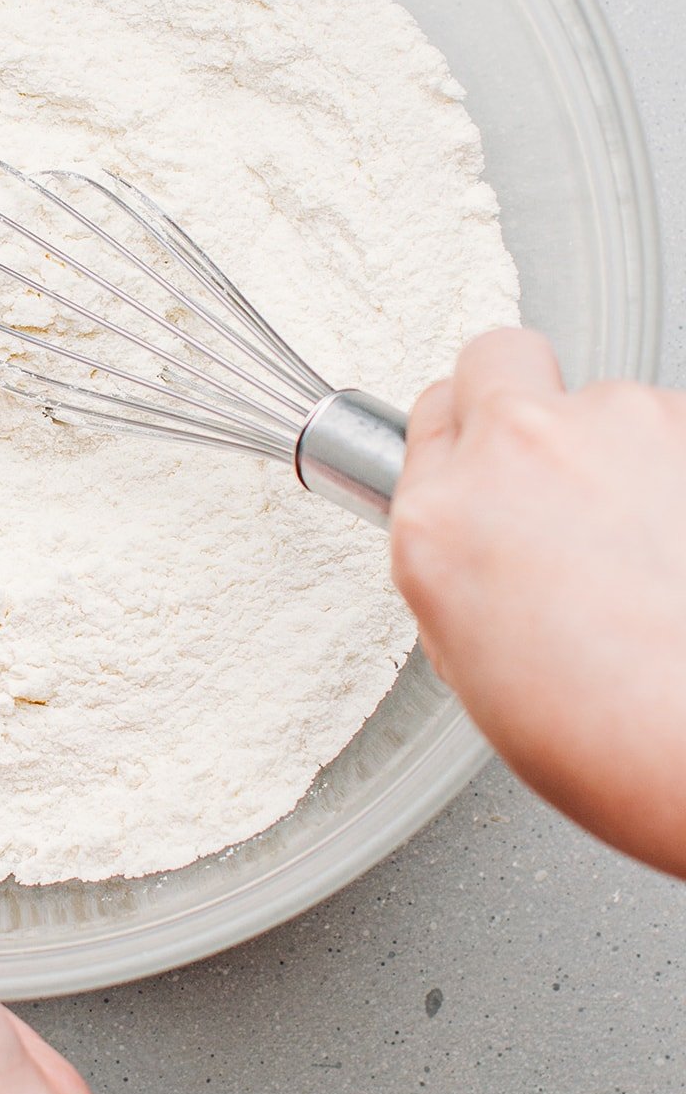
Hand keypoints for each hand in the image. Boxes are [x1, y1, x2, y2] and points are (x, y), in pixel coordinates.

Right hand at [392, 329, 685, 876]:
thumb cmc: (608, 736)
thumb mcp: (472, 658)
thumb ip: (461, 558)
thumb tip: (485, 531)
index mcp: (441, 518)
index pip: (431, 414)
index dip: (465, 441)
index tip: (488, 464)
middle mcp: (517, 450)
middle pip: (497, 357)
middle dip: (518, 396)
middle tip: (553, 465)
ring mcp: (614, 427)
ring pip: (605, 401)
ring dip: (620, 452)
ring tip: (649, 549)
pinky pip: (676, 428)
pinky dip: (679, 474)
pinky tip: (680, 548)